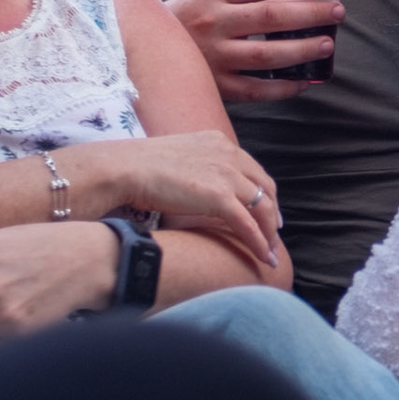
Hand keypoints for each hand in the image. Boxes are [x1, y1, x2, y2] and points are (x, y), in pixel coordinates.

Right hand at [69, 131, 280, 263]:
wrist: (125, 168)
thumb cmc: (139, 166)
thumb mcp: (177, 157)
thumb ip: (195, 167)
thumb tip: (198, 187)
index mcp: (219, 141)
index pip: (252, 169)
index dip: (263, 191)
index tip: (265, 208)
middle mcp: (229, 154)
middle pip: (265, 186)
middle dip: (272, 211)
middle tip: (273, 231)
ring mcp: (226, 174)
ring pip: (262, 207)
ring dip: (269, 232)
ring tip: (270, 251)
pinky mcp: (220, 196)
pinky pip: (248, 224)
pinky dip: (260, 242)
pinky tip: (265, 258)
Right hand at [163, 0, 342, 102]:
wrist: (138, 47)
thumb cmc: (187, 18)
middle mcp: (213, 22)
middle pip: (272, 17)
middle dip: (311, 14)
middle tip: (337, 13)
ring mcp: (214, 57)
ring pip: (269, 56)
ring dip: (303, 50)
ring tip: (327, 44)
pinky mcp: (216, 86)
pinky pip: (258, 91)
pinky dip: (285, 88)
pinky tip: (305, 82)